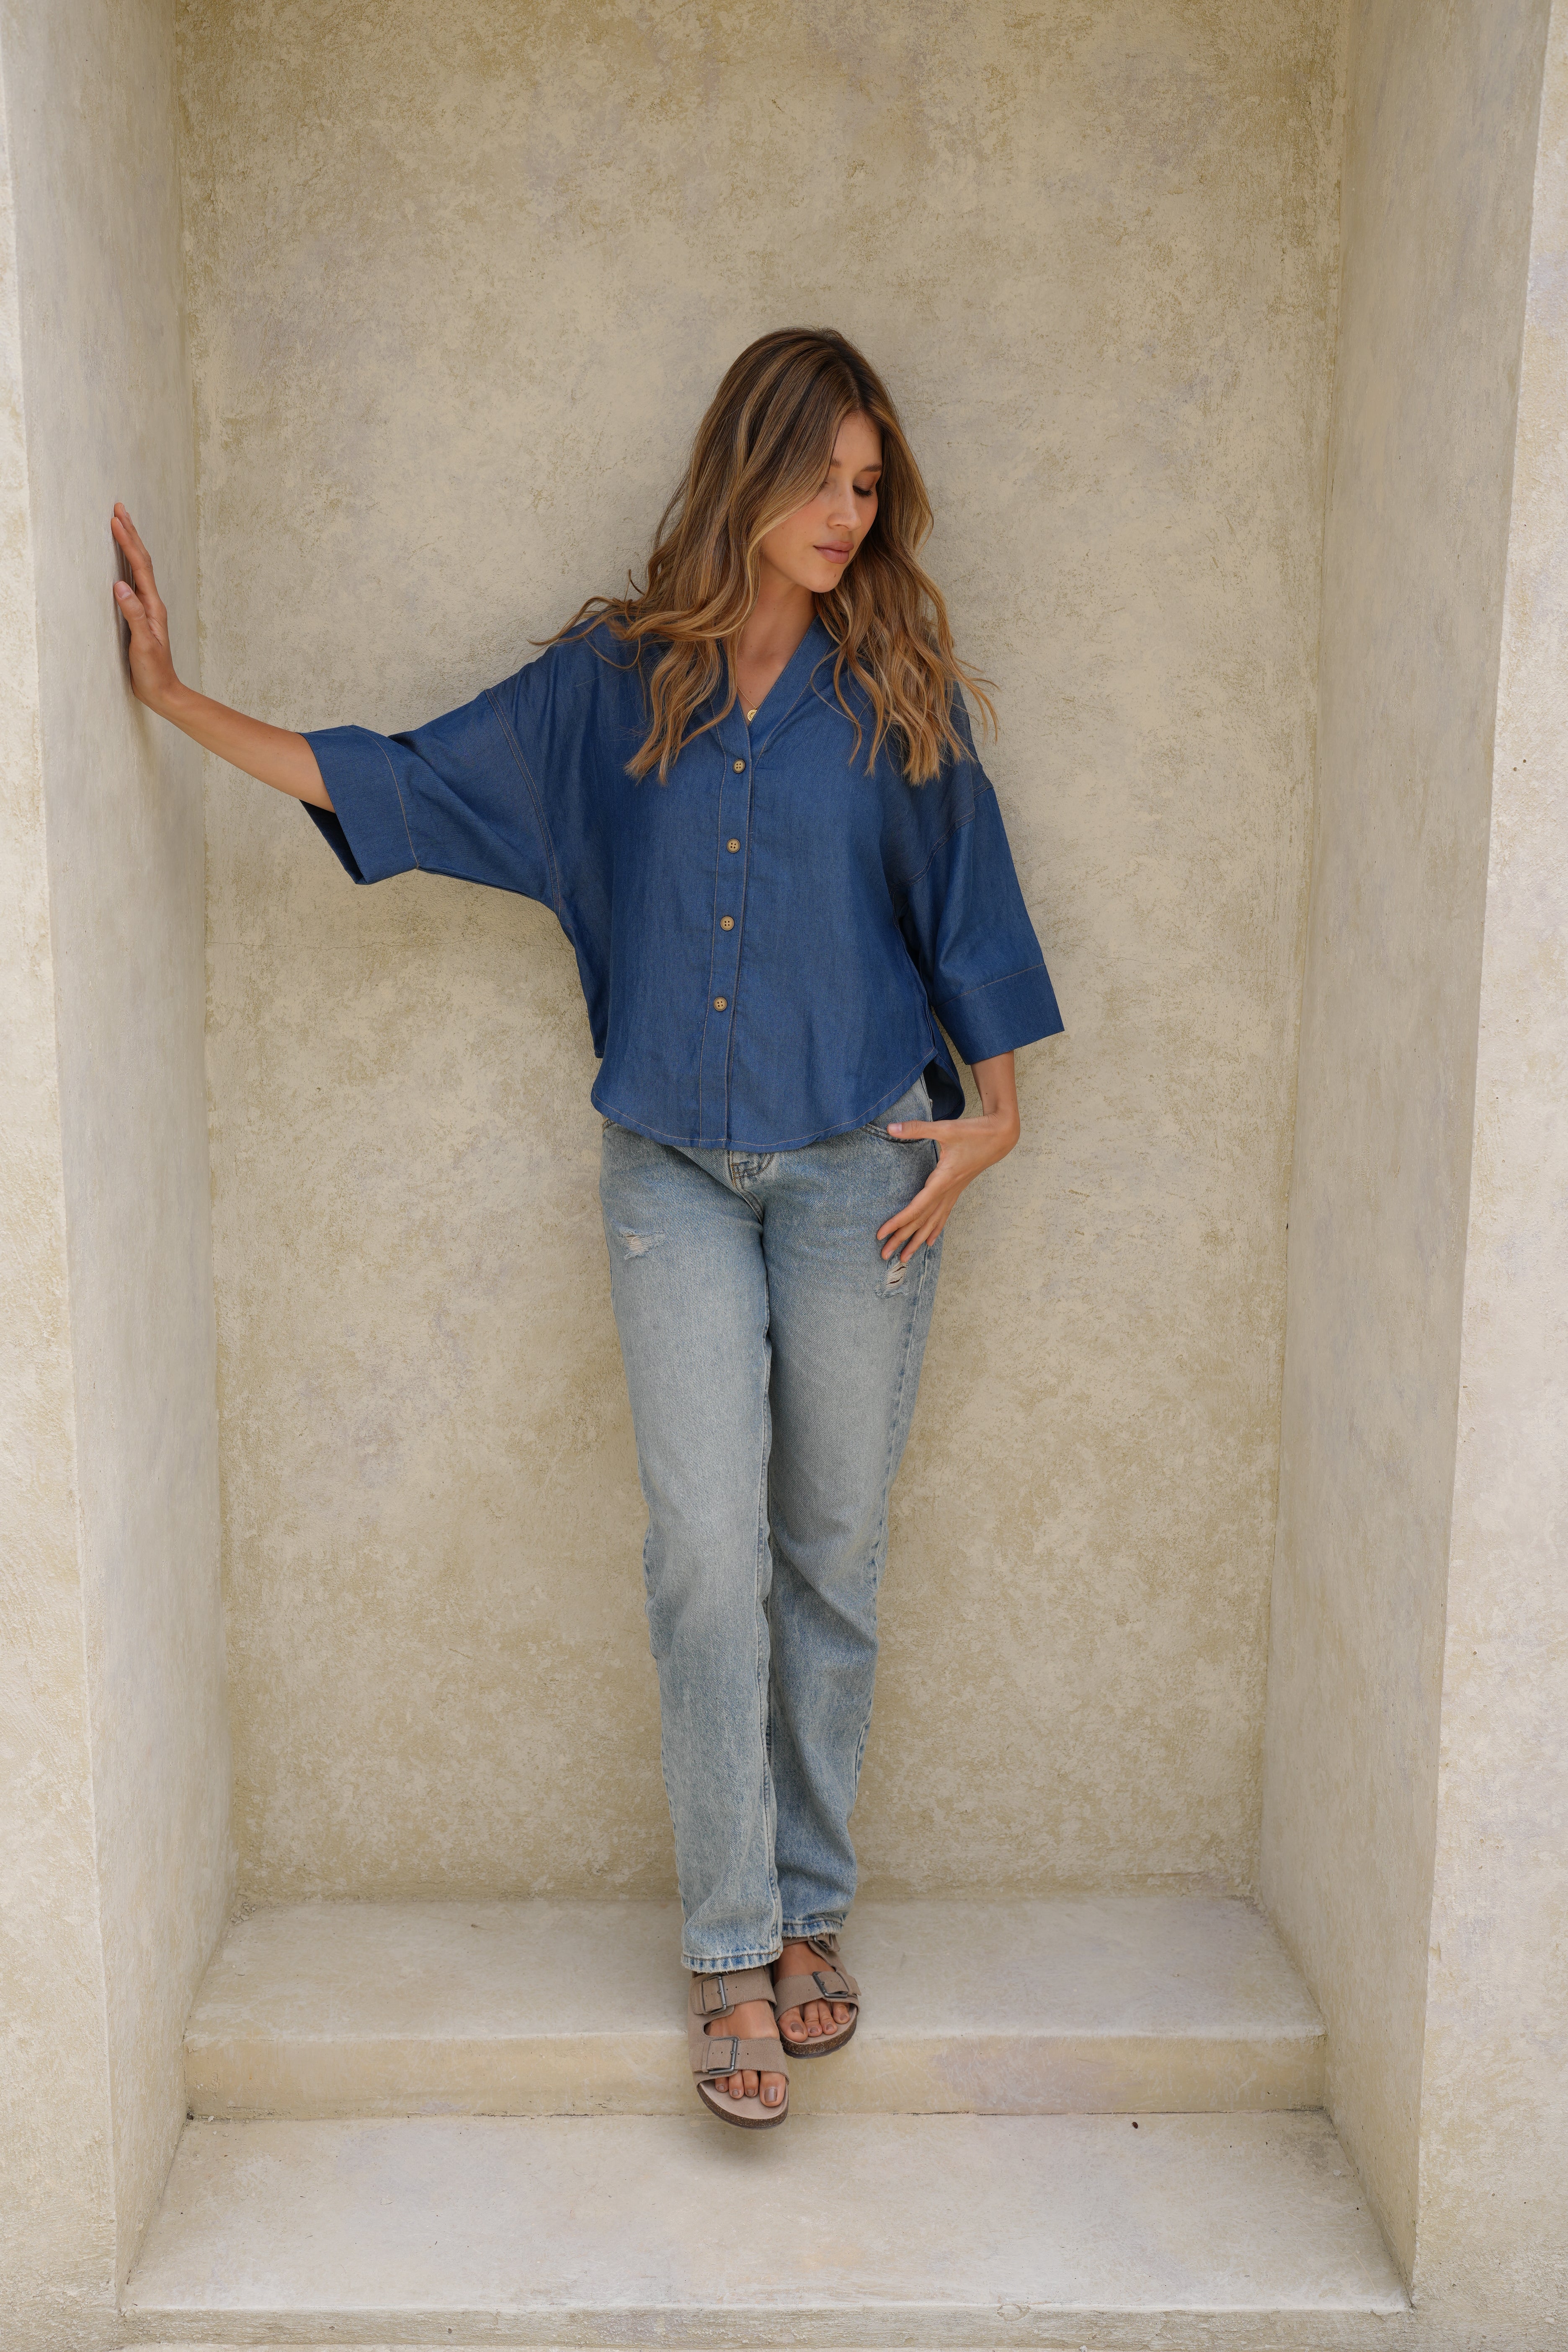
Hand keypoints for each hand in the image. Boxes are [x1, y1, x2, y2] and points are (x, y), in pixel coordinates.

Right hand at [110, 504, 180, 709]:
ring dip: (130, 545)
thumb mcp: (143, 644)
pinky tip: (122, 561)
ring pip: (138, 569)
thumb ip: (133, 615)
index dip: (128, 542)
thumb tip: (119, 585)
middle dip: (130, 534)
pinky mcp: (140, 616)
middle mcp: (152, 603)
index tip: (116, 520)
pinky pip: (134, 582)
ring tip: (121, 524)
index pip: (139, 567)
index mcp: (153, 606)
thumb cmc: (153, 671)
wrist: (163, 692)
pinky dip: (127, 565)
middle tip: (119, 509)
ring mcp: (147, 608)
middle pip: (141, 561)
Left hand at [877, 1052, 1020, 1261]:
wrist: (1000, 1136)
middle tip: (884, 1255)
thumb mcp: (944, 1129)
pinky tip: (929, 1242)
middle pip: (921, 1221)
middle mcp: (947, 1192)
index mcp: (943, 1180)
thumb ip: (916, 1129)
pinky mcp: (957, 1190)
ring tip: (903, 1257)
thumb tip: (890, 1127)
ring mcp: (953, 1193)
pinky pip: (943, 1215)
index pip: (916, 1207)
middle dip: (902, 1239)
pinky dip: (934, 1230)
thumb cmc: (974, 1132)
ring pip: (932, 1223)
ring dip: (917, 1241)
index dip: (898, 1222)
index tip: (882, 1234)